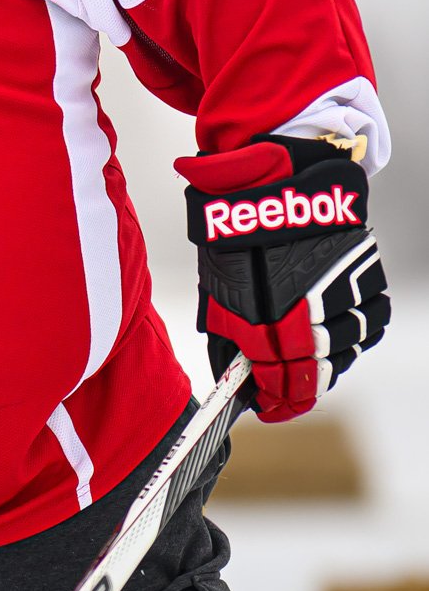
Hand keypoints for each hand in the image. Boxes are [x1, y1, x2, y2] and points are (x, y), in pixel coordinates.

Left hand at [177, 134, 388, 422]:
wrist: (269, 182)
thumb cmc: (236, 235)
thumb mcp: (218, 291)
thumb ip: (230, 335)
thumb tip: (236, 371)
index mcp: (268, 320)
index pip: (283, 381)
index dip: (278, 402)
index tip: (270, 408)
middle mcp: (311, 310)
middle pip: (320, 370)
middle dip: (301, 382)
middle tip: (287, 385)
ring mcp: (341, 291)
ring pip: (351, 344)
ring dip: (332, 354)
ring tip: (311, 351)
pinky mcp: (364, 271)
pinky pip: (372, 314)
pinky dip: (359, 326)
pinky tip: (341, 324)